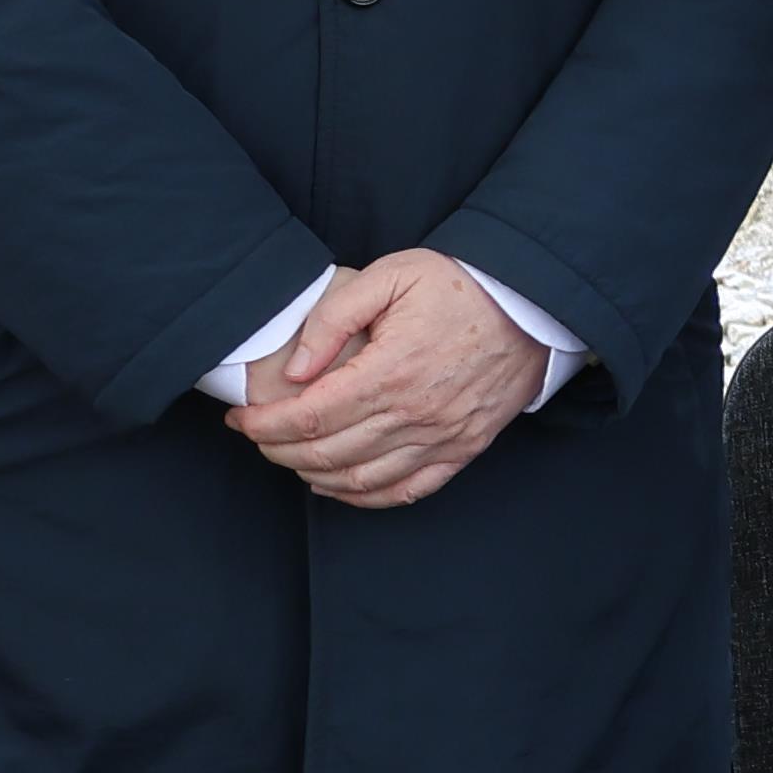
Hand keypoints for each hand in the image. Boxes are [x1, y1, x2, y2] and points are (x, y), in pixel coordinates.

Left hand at [230, 252, 551, 510]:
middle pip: (327, 454)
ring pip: (360, 479)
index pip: (311, 417)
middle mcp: (417, 413)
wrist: (531, 304)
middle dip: (279, 450)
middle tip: (258, 436)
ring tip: (290, 457)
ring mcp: (442, 437)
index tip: (241, 421)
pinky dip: (364, 497)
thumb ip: (334, 317)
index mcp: (393, 370)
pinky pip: (406, 490)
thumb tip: (296, 370)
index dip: (266, 426)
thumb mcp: (391, 275)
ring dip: (313, 475)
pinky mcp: (463, 449)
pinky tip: (337, 485)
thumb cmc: (459, 285)